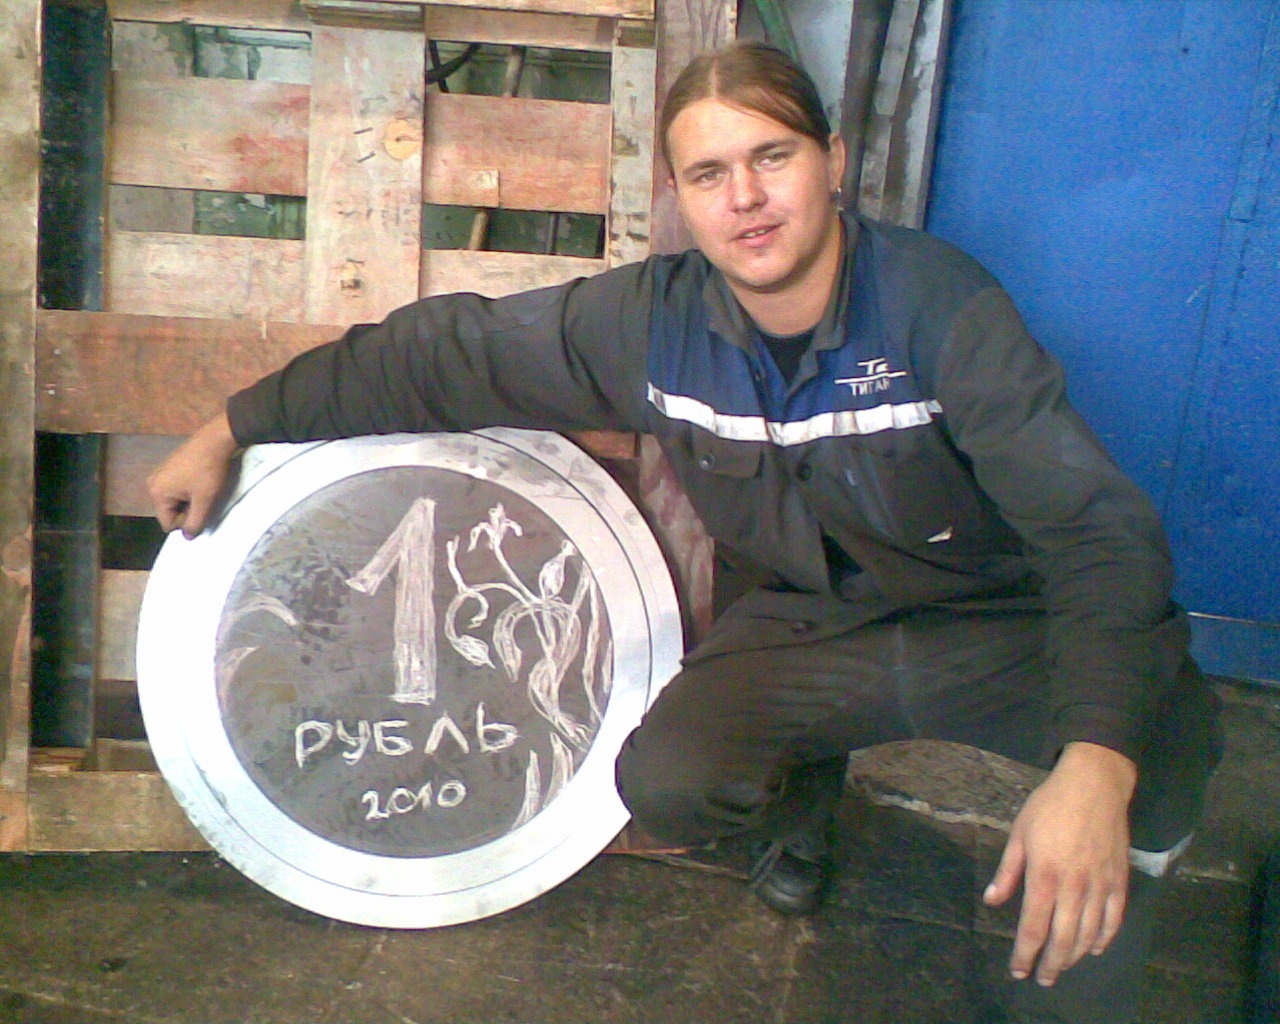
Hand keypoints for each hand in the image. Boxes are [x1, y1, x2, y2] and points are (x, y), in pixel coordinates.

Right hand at [147, 412, 240, 537]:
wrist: (216, 440)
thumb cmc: (209, 471)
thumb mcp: (204, 501)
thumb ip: (195, 522)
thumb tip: (187, 537)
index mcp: (156, 493)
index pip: (168, 524)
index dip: (186, 522)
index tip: (201, 508)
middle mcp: (152, 484)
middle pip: (169, 512)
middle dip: (187, 510)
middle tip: (203, 498)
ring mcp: (159, 474)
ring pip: (174, 501)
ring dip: (189, 500)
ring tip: (202, 488)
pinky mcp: (168, 467)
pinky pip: (176, 489)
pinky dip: (188, 490)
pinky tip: (199, 481)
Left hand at [983, 741, 1136, 986]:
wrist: (1093, 785)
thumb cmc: (1049, 806)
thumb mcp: (1019, 834)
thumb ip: (1007, 872)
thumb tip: (992, 902)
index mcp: (1044, 875)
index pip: (1033, 927)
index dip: (1025, 954)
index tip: (1018, 971)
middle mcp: (1074, 887)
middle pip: (1063, 939)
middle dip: (1051, 964)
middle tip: (1042, 979)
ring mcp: (1100, 885)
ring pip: (1090, 934)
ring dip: (1075, 956)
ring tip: (1063, 967)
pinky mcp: (1119, 880)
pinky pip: (1114, 919)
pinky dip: (1105, 938)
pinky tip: (1095, 949)